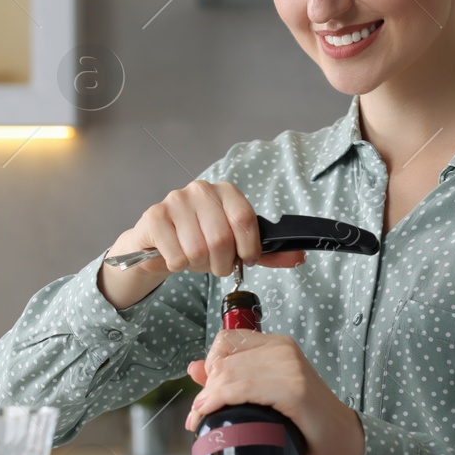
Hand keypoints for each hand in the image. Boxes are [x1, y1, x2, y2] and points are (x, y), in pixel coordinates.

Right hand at [98, 180, 305, 310]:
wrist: (158, 242)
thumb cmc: (200, 241)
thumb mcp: (236, 246)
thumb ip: (266, 253)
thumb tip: (299, 256)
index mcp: (226, 192)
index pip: (245, 219)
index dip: (248, 247)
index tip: (244, 260)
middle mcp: (201, 190)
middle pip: (222, 239)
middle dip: (221, 263)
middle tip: (214, 264)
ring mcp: (175, 200)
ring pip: (198, 250)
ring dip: (198, 265)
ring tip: (193, 258)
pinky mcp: (154, 216)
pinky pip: (176, 255)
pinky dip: (178, 265)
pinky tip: (175, 256)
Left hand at [184, 329, 365, 454]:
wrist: (342, 438)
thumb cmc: (306, 418)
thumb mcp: (267, 391)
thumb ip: (232, 377)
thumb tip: (194, 368)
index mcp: (277, 345)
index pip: (225, 340)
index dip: (210, 365)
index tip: (208, 392)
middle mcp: (283, 350)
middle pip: (222, 361)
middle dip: (204, 391)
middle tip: (198, 415)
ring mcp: (289, 368)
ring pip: (228, 375)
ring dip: (206, 401)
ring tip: (202, 421)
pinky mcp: (294, 390)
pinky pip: (243, 390)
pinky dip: (221, 403)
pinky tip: (214, 417)